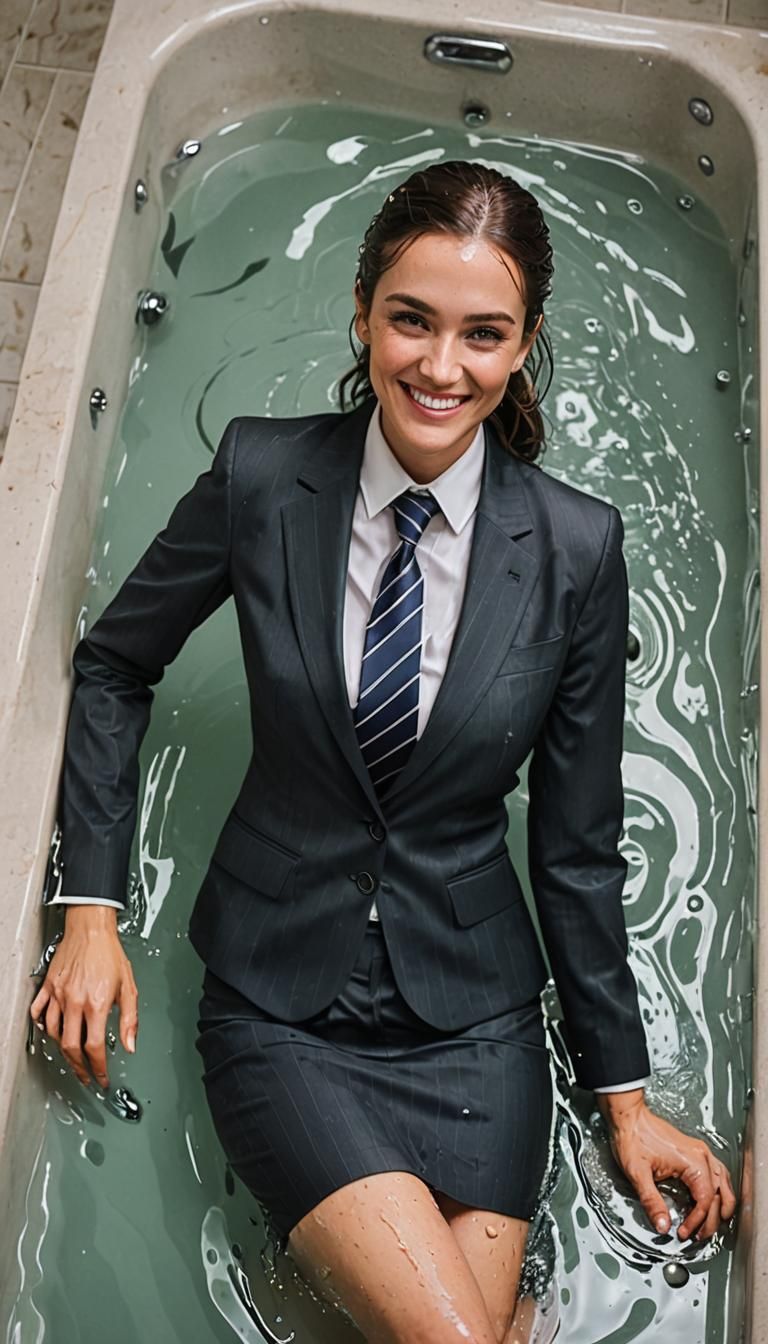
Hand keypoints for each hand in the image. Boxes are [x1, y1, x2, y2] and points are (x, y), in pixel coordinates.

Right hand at [29, 905, 137, 1088]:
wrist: (91, 929)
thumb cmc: (109, 953)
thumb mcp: (129, 987)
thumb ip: (130, 1020)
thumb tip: (130, 1045)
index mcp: (96, 1003)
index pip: (94, 1047)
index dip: (98, 1068)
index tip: (102, 1077)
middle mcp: (75, 1001)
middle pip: (71, 1046)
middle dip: (79, 1067)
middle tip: (86, 1076)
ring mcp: (58, 995)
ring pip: (53, 1033)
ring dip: (63, 1049)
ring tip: (72, 1056)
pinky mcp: (49, 986)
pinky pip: (39, 1011)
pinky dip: (42, 1025)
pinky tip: (48, 1031)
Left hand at [596, 1089, 736, 1241]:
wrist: (628, 1115)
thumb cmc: (632, 1136)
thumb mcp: (638, 1173)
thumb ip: (652, 1202)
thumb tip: (663, 1225)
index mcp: (693, 1161)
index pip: (705, 1200)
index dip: (697, 1221)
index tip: (684, 1232)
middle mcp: (701, 1155)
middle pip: (719, 1194)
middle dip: (711, 1219)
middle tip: (699, 1235)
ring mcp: (699, 1151)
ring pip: (722, 1182)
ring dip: (722, 1204)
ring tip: (713, 1222)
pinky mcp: (693, 1149)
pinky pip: (715, 1172)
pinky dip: (718, 1189)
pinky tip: (713, 1197)